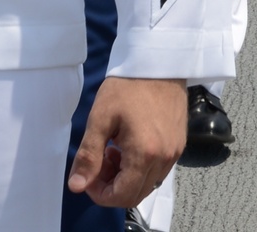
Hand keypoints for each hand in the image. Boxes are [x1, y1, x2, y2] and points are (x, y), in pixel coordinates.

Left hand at [68, 77, 185, 207]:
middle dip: (112, 186)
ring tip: (114, 150)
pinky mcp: (179, 142)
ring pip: (147, 183)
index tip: (89, 174)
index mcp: (144, 153)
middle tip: (100, 161)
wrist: (159, 60)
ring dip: (127, 177)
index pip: (121, 196)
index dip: (100, 193)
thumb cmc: (128, 85)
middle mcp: (164, 157)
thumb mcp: (100, 118)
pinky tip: (130, 144)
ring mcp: (175, 150)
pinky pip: (158, 169)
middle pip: (135, 194)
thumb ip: (88, 156)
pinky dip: (141, 167)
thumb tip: (77, 185)